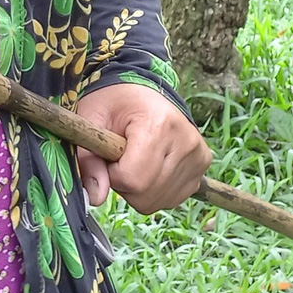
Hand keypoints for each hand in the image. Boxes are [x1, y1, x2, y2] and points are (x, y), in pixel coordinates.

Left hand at [72, 83, 210, 215]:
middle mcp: (186, 141)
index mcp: (159, 125)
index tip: (108, 155)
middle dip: (124, 183)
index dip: (112, 174)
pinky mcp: (203, 164)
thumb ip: (88, 160)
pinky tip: (149, 167)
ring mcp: (199, 155)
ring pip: (158, 201)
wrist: (141, 91)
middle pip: (146, 194)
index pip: (133, 178)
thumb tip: (96, 198)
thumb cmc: (113, 103)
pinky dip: (154, 191)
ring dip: (138, 189)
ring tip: (134, 160)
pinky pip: (172, 199)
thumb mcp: (91, 121)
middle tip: (120, 158)